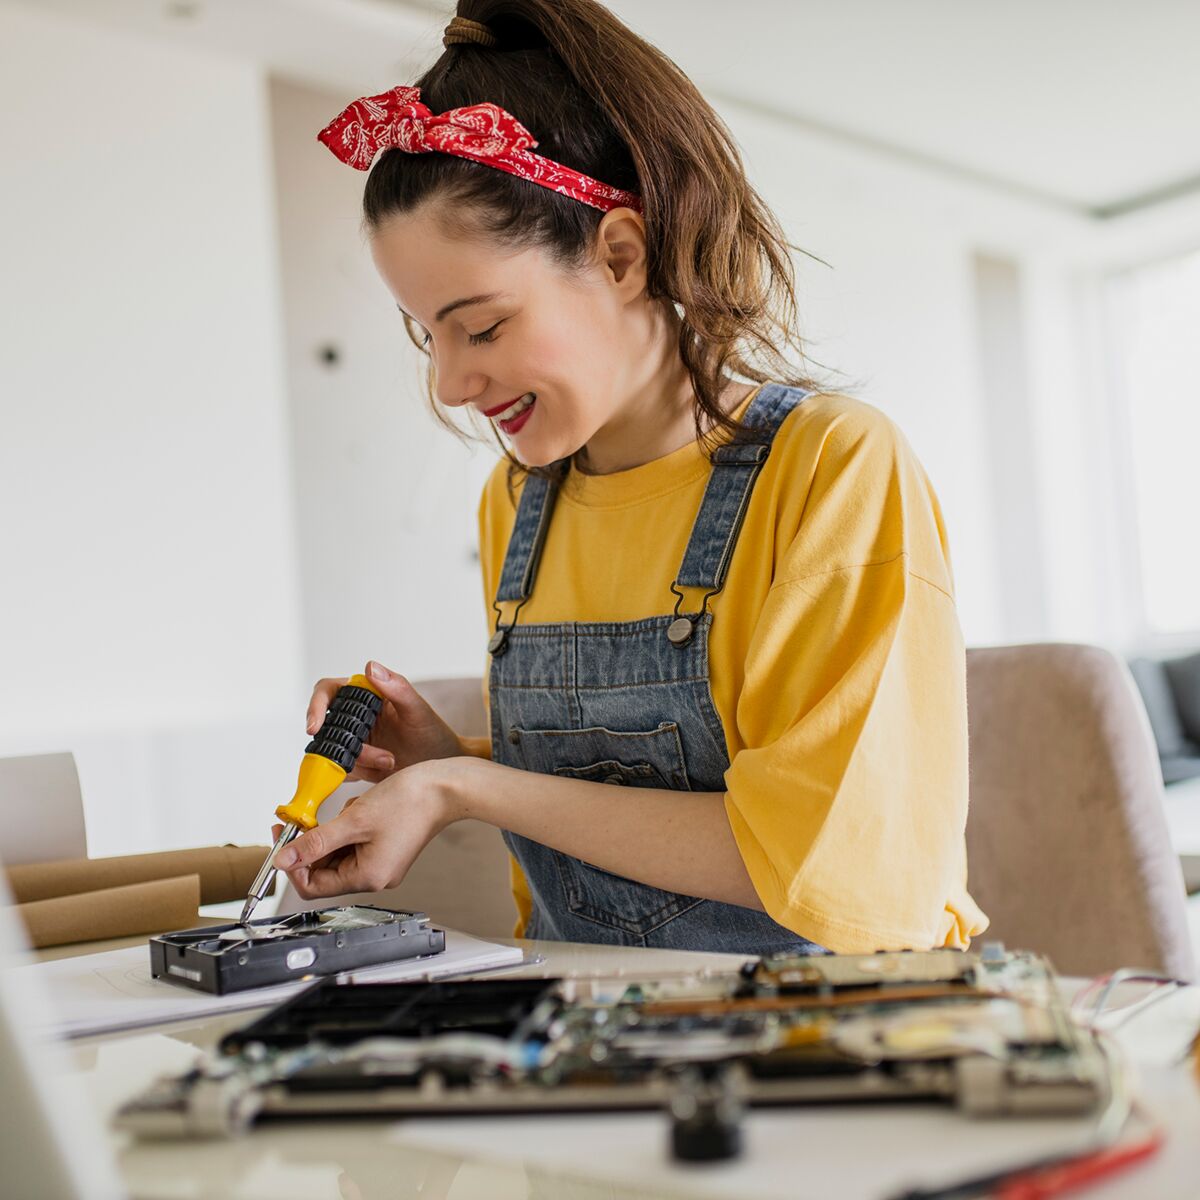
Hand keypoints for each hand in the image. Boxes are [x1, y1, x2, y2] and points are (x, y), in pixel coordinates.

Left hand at [274, 760, 455, 899]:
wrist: (444, 788)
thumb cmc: (411, 802)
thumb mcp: (353, 820)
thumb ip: (315, 841)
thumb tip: (284, 859)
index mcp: (368, 877)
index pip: (313, 885)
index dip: (293, 863)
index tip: (284, 838)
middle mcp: (375, 876)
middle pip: (324, 870)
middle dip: (314, 843)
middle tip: (306, 818)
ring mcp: (381, 863)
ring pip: (337, 854)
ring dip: (333, 832)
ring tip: (349, 810)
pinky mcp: (385, 849)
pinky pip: (353, 844)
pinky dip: (348, 827)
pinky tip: (359, 810)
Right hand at [306, 660, 466, 782]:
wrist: (441, 767)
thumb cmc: (433, 734)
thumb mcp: (418, 710)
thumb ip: (397, 688)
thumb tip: (370, 666)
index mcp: (366, 695)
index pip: (329, 690)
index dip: (316, 705)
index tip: (315, 726)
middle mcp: (355, 716)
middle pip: (326, 725)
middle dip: (342, 742)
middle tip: (367, 754)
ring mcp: (354, 740)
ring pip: (334, 750)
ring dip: (360, 759)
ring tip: (390, 761)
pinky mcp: (356, 763)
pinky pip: (344, 769)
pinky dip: (362, 772)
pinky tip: (384, 771)